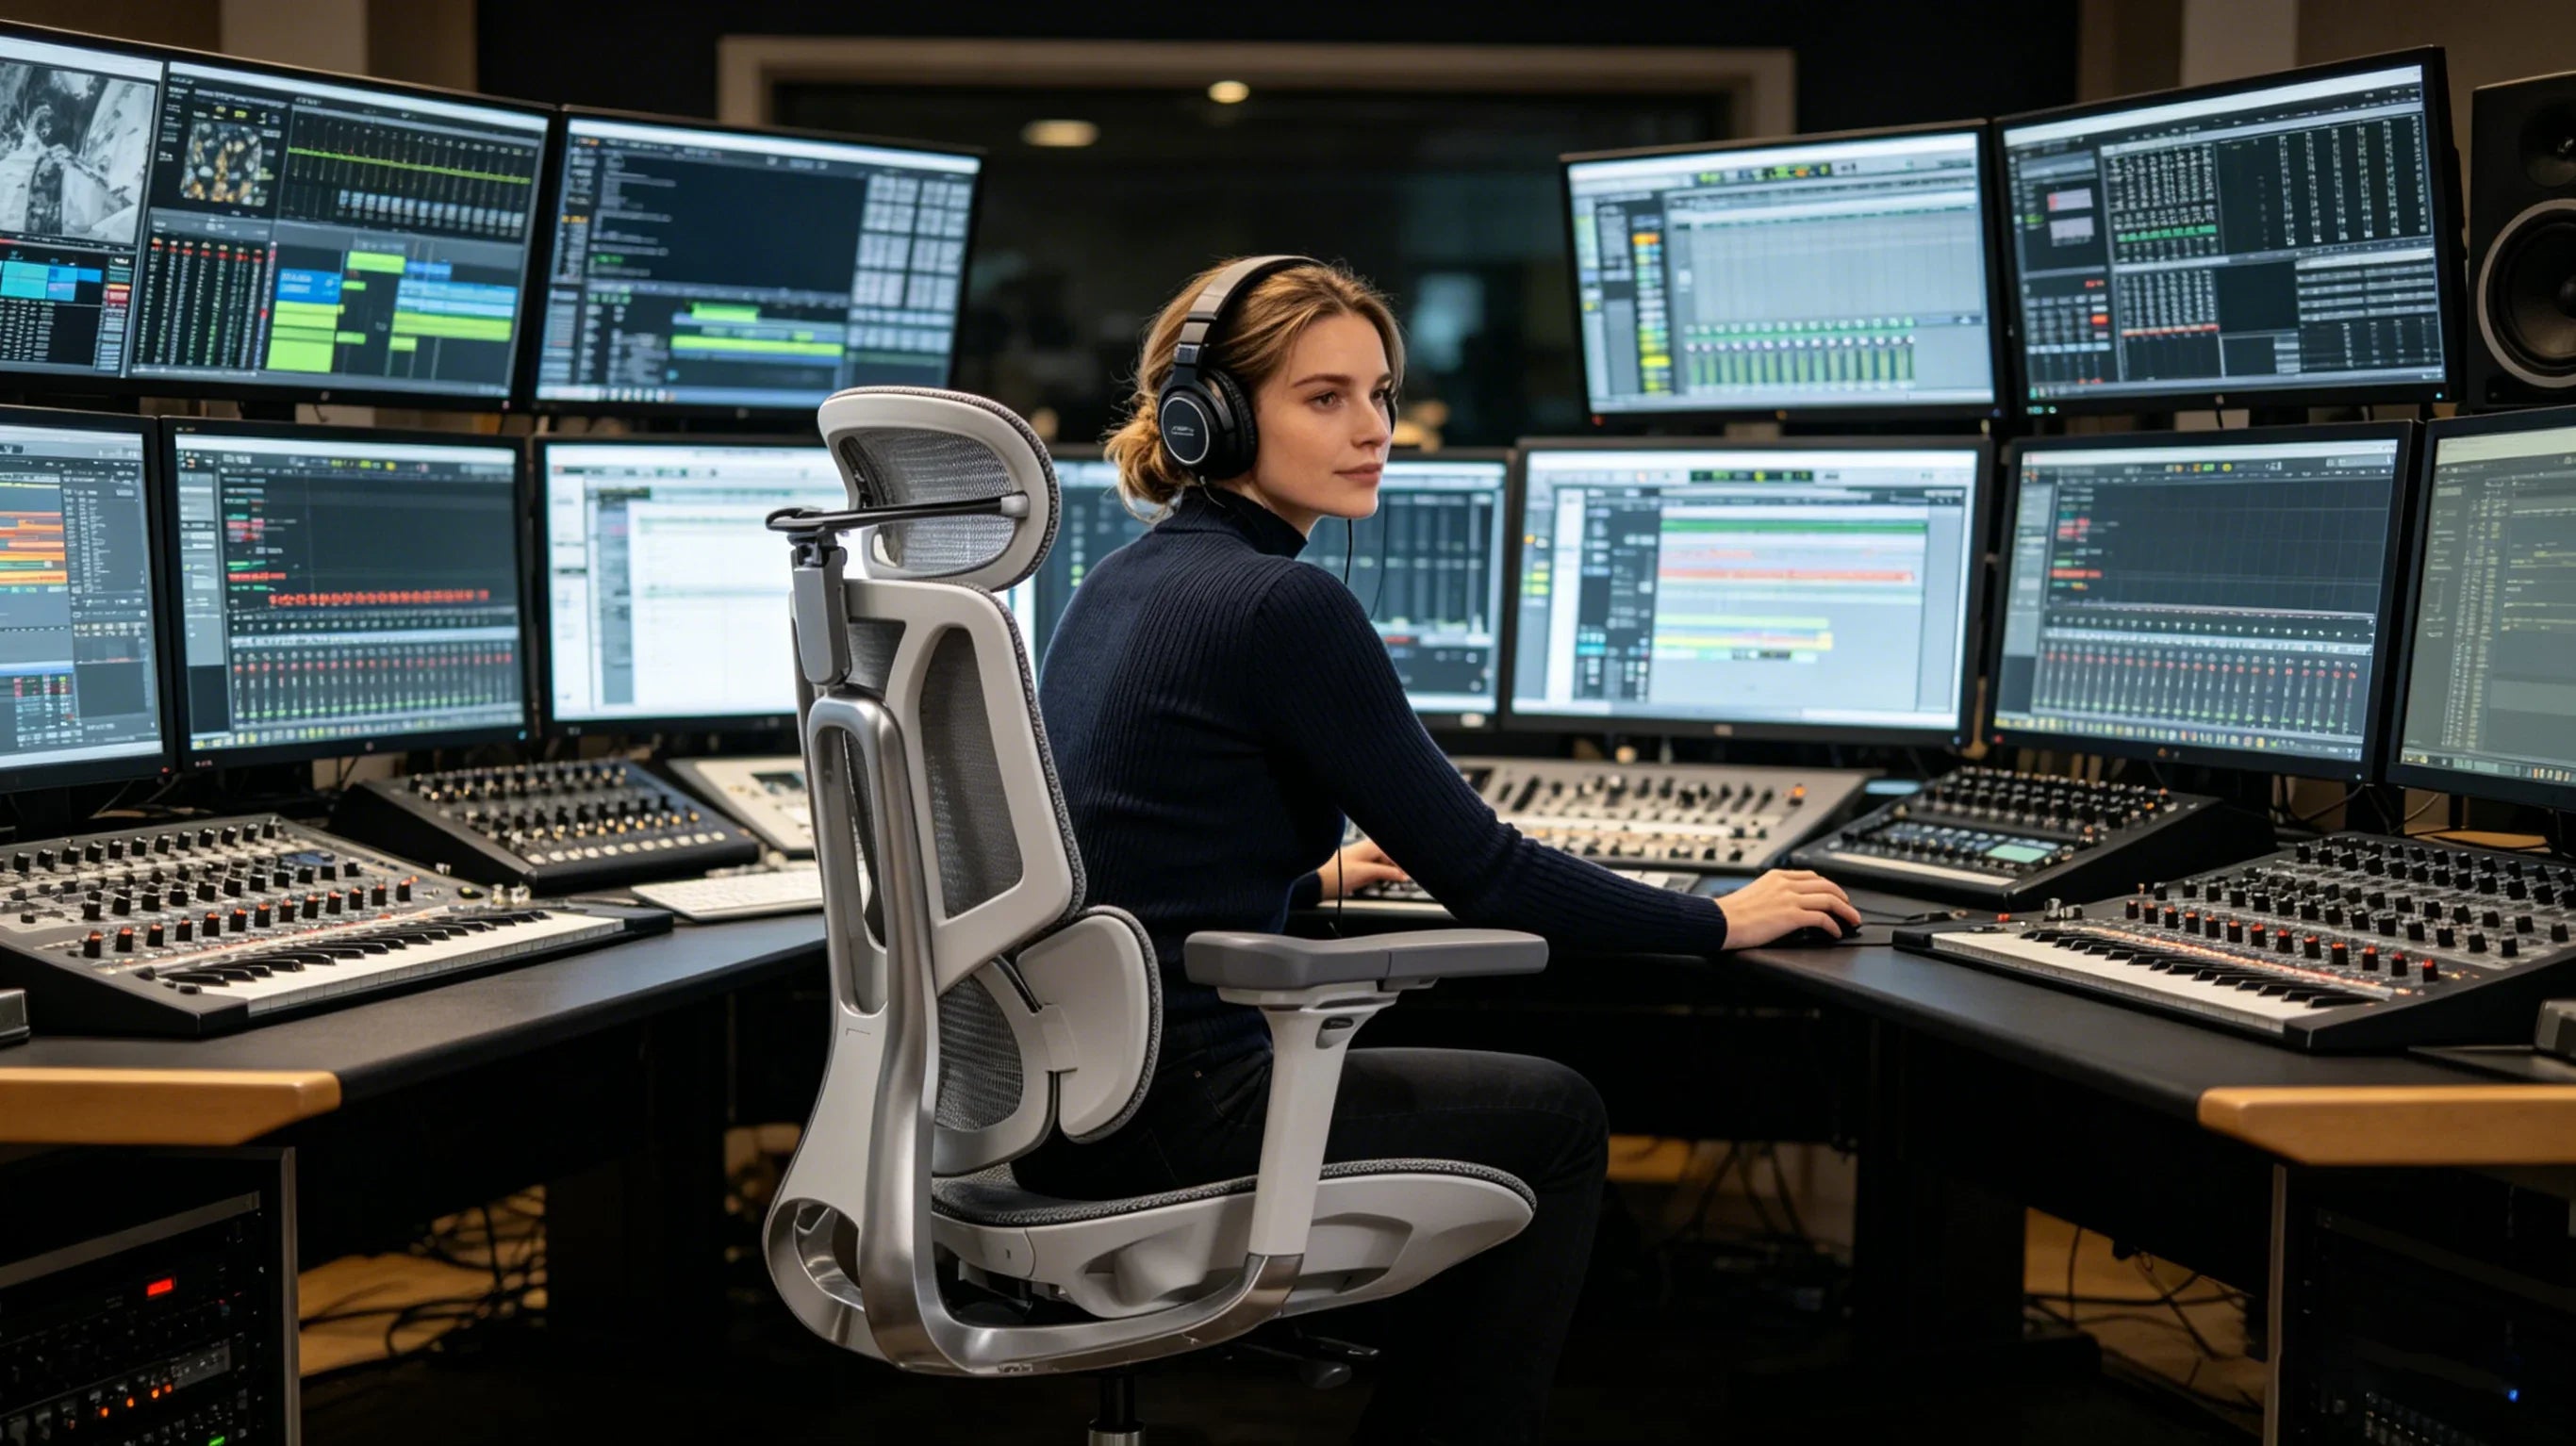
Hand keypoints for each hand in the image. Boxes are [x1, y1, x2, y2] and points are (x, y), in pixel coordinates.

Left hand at [1315, 839, 1407, 901]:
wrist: (1315, 882)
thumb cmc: (1334, 873)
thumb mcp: (1365, 872)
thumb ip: (1387, 872)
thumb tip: (1404, 874)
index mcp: (1371, 846)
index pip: (1396, 851)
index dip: (1407, 860)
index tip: (1418, 870)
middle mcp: (1368, 850)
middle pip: (1393, 856)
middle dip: (1402, 865)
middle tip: (1416, 875)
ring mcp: (1365, 860)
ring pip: (1387, 864)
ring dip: (1395, 871)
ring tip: (1405, 879)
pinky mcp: (1361, 870)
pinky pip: (1380, 870)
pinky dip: (1386, 875)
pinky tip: (1391, 880)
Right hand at [1716, 870, 1862, 947]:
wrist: (1720, 922)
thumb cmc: (1730, 913)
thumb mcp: (1754, 893)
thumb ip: (1772, 893)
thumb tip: (1783, 905)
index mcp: (1777, 876)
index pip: (1812, 876)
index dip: (1829, 886)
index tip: (1835, 895)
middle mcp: (1786, 884)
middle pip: (1827, 885)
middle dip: (1843, 897)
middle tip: (1850, 908)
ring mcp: (1790, 899)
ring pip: (1830, 899)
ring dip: (1846, 911)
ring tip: (1852, 921)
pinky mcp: (1792, 916)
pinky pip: (1822, 918)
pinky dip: (1833, 926)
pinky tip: (1835, 932)